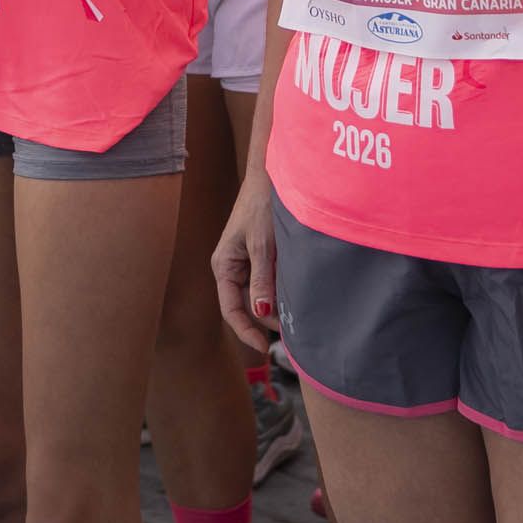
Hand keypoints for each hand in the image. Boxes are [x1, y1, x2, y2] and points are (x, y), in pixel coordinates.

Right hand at [210, 181, 283, 357]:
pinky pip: (272, 279)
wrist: (272, 174)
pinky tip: (299, 290)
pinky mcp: (264, 254)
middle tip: (293, 330)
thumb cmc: (262, 204)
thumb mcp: (262, 244)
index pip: (231, 309)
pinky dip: (284, 287)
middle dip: (268, 319)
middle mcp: (233, 267)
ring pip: (262, 293)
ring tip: (298, 310)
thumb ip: (262, 279)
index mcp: (224, 265)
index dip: (246, 332)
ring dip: (278, 303)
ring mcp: (249, 261)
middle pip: (248, 305)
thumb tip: (261, 312)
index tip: (265, 348)